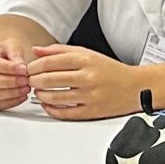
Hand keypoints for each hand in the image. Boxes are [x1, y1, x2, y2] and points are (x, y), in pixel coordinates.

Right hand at [0, 40, 33, 111]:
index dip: (6, 68)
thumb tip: (21, 66)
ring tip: (25, 88)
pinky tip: (20, 96)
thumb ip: (16, 53)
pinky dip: (9, 102)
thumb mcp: (10, 45)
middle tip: (24, 80)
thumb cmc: (2, 53)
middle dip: (8, 82)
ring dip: (10, 94)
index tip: (22, 69)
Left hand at [26, 44, 140, 120]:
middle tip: (30, 81)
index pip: (50, 62)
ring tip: (38, 92)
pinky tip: (48, 104)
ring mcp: (89, 95)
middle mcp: (87, 77)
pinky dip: (51, 109)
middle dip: (34, 81)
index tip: (28, 69)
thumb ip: (59, 51)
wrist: (135, 87)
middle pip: (49, 79)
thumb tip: (36, 51)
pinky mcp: (92, 111)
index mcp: (85, 60)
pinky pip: (64, 113)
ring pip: (54, 97)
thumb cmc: (110, 70)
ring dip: (40, 95)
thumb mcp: (86, 53)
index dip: (34, 67)